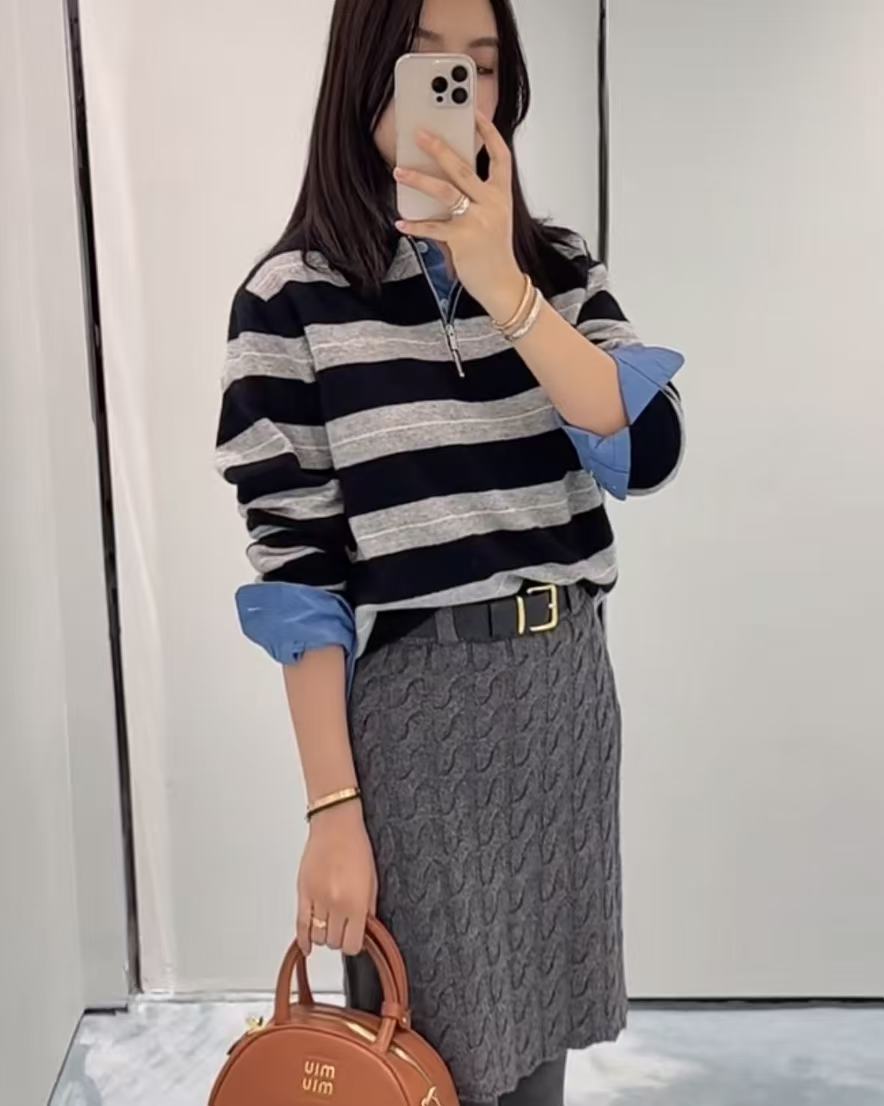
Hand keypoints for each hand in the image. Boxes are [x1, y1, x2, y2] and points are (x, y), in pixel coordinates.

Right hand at [296, 799, 377, 957]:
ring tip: (330, 923)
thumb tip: (365, 929)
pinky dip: (303, 940)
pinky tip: (307, 946)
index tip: (355, 938)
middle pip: (334, 942)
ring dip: (324, 934)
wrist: (335, 824)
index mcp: (356, 902)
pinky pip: (300, 925)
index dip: (355, 944)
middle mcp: (335, 904)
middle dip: (340, 937)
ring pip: (317, 936)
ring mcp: (317, 899)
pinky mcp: (302, 892)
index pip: (352, 944)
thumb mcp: (373, 879)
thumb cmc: (356, 846)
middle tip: (344, 926)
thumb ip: (368, 908)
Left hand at [393, 110, 526, 324]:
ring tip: (399, 171)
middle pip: (463, 167)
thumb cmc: (494, 252)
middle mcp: (492, 203)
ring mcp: (478, 220)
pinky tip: (401, 223)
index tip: (474, 112)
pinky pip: (433, 227)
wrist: (502, 285)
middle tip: (419, 133)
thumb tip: (441, 176)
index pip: (500, 155)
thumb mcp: (493, 218)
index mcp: (502, 195)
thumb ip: (475, 197)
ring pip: (445, 191)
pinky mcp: (463, 240)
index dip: (488, 132)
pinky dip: (415, 226)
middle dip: (439, 147)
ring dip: (419, 179)